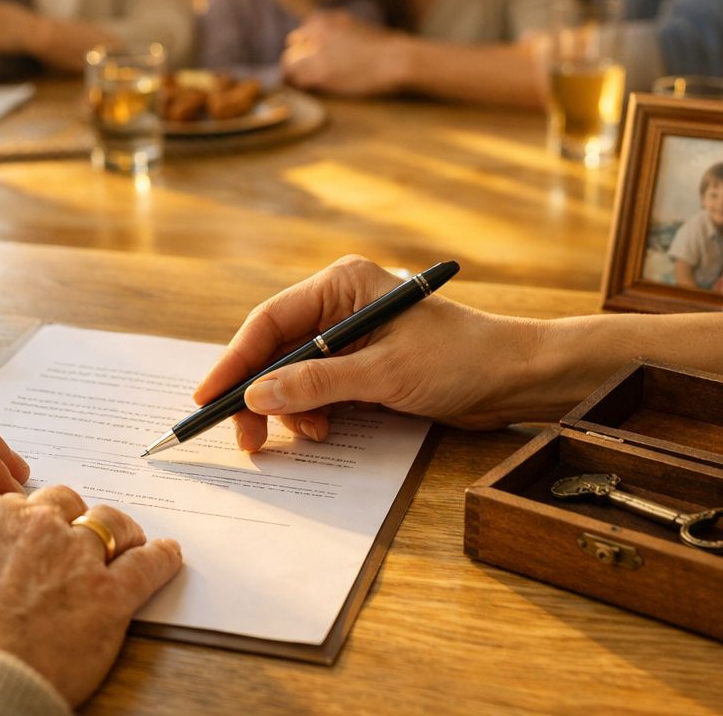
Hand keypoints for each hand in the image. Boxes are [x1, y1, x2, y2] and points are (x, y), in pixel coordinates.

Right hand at [0, 484, 181, 707]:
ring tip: (128, 540)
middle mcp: (41, 527)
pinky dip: (161, 559)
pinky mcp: (111, 597)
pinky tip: (167, 557)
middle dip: (76, 518)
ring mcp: (79, 558)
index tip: (37, 531)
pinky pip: (148, 567)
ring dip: (120, 532)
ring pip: (113, 525)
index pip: (24, 502)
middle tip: (78, 535)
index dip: (33, 520)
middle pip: (71, 505)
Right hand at [194, 256, 582, 450]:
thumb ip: (316, 383)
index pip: (270, 321)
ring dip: (291, 409)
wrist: (514, 379)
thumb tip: (257, 396)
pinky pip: (318, 389)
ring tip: (310, 435)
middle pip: (275, 350)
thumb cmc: (459, 359)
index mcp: (341, 284)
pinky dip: (313, 413)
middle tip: (246, 439)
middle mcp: (340, 304)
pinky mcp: (362, 365)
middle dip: (260, 394)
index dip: (234, 361)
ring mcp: (350, 336)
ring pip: (293, 375)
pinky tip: (325, 431)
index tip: (208, 398)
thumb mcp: (383, 374)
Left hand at [281, 12, 408, 96]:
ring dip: (295, 77)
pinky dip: (299, 88)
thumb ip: (335, 31)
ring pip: (289, 67)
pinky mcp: (320, 74)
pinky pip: (297, 82)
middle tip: (302, 78)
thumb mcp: (354, 27)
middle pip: (292, 51)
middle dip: (297, 63)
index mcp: (322, 20)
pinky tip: (307, 93)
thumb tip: (324, 44)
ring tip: (302, 88)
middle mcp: (314, 32)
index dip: (304, 51)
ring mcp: (315, 53)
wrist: (396, 59)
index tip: (309, 62)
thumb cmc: (383, 47)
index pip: (299, 36)